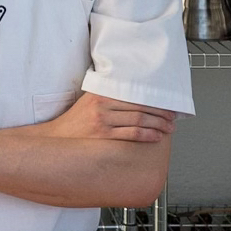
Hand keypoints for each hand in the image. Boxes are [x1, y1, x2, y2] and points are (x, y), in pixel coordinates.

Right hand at [40, 92, 175, 142]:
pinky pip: (133, 134)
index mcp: (101, 95)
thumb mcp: (88, 101)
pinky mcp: (104, 136)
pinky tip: (156, 136)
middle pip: (141, 108)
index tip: (166, 105)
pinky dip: (148, 135)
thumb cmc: (74, 122)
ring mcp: (104, 122)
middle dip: (161, 114)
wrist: (58, 137)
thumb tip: (130, 93)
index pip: (135, 96)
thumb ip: (106, 96)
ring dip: (158, 125)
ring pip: (140, 120)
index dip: (155, 101)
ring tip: (168, 128)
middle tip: (172, 118)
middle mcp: (103, 107)